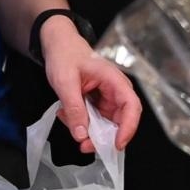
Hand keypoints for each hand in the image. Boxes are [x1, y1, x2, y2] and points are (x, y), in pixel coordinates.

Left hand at [38, 18, 140, 152]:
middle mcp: (116, 90)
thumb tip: (81, 134)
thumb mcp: (65, 82)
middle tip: (84, 144)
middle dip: (103, 137)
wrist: (58, 45)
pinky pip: (95, 121)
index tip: (116, 144)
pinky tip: (66, 114)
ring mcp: (108, 98)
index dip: (128, 128)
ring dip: (88, 130)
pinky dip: (81, 122)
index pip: (132, 107)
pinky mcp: (98, 103)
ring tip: (67, 118)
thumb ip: (74, 108)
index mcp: (114, 80)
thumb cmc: (65, 55)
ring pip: (106, 125)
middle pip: (120, 121)